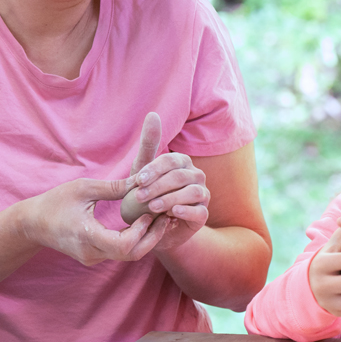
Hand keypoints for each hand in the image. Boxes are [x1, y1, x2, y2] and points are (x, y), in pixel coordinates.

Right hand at [21, 175, 170, 265]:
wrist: (32, 224)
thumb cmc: (55, 202)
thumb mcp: (84, 188)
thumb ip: (114, 187)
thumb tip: (142, 179)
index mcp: (87, 236)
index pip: (124, 245)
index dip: (142, 231)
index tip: (149, 213)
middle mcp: (91, 252)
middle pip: (131, 255)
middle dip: (152, 237)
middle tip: (165, 217)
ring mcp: (92, 258)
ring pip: (128, 256)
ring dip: (146, 239)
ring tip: (159, 218)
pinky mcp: (93, 257)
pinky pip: (120, 253)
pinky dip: (135, 240)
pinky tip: (144, 224)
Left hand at [120, 112, 209, 251]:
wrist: (153, 227)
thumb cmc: (148, 195)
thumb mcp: (143, 171)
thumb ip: (149, 144)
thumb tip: (153, 114)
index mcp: (182, 163)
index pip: (171, 161)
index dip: (154, 170)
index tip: (138, 181)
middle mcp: (196, 176)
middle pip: (180, 176)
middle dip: (158, 186)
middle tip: (139, 197)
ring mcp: (202, 195)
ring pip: (193, 192)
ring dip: (170, 198)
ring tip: (152, 207)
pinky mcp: (202, 215)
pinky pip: (200, 211)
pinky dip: (186, 211)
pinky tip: (172, 213)